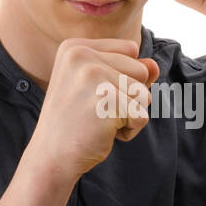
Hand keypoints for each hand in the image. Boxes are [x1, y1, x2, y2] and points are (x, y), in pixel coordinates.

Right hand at [29, 39, 159, 180]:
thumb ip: (129, 71)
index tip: (93, 94)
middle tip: (96, 111)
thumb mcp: (98, 88)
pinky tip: (103, 133)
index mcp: (75, 47)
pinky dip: (130, 130)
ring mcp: (93, 77)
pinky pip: (142, 115)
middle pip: (141, 71)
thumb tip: (155, 66)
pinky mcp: (106, 101)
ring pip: (144, 94)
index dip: (122, 78)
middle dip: (128, 98)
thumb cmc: (76, 122)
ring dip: (129, 115)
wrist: (51, 157)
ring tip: (99, 121)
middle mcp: (81, 56)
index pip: (131, 51)